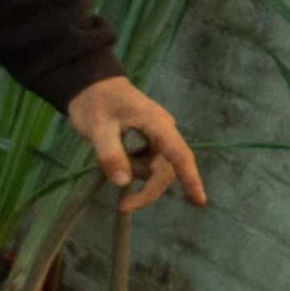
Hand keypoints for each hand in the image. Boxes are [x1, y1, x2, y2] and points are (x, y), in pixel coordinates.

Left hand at [65, 75, 204, 213]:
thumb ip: (110, 153)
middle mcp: (164, 131)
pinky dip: (134, 167)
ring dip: (137, 174)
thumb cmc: (94, 102)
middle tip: (123, 206)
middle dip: (148, 189)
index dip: (190, 178)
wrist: (90, 85)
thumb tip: (123, 182)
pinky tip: (116, 156)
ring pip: (156, 167)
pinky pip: (148, 162)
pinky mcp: (150, 140)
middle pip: (166, 168)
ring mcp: (158, 136)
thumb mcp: (97, 127)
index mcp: (157, 123)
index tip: (199, 200)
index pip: (179, 154)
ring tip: (109, 156)